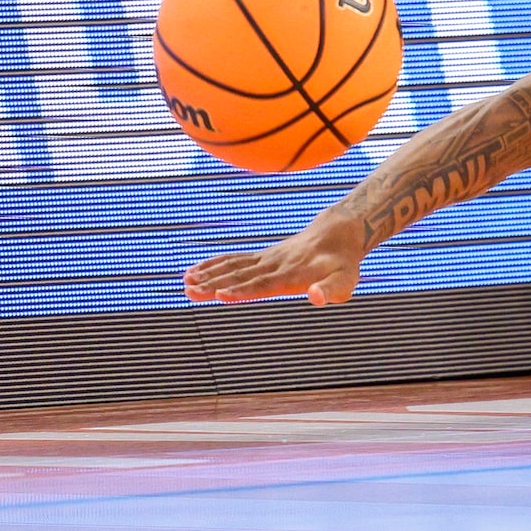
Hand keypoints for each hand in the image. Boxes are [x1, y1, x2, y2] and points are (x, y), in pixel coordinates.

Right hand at [183, 212, 368, 305]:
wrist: (340, 233)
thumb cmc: (344, 264)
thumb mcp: (346, 281)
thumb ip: (331, 290)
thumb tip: (316, 297)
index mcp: (291, 276)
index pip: (262, 285)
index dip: (241, 291)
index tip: (219, 295)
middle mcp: (275, 265)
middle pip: (240, 276)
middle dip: (214, 284)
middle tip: (189, 291)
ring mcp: (267, 259)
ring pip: (233, 267)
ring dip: (209, 274)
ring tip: (185, 282)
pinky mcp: (263, 256)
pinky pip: (236, 259)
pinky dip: (215, 264)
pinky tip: (195, 271)